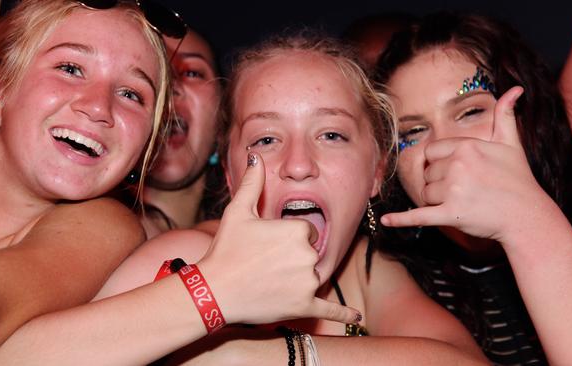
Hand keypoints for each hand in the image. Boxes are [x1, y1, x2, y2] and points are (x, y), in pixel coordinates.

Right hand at [198, 153, 360, 324]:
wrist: (215, 290)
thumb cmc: (226, 249)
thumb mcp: (238, 212)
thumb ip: (253, 183)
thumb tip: (255, 156)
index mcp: (298, 231)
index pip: (306, 231)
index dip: (288, 237)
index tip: (268, 245)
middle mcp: (308, 255)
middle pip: (310, 253)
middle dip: (293, 258)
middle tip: (266, 264)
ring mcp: (307, 283)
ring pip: (312, 276)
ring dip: (298, 280)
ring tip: (270, 282)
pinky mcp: (304, 306)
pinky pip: (330, 310)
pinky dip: (343, 314)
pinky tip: (356, 317)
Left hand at [381, 87, 553, 242]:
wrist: (527, 216)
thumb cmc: (518, 180)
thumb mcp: (512, 143)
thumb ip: (505, 115)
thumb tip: (515, 89)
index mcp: (466, 147)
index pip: (431, 153)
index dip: (438, 164)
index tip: (454, 172)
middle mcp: (457, 165)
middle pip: (427, 174)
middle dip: (439, 183)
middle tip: (464, 190)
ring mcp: (454, 190)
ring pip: (425, 194)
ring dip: (436, 200)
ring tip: (462, 203)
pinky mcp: (452, 214)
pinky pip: (419, 216)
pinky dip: (401, 219)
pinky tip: (386, 220)